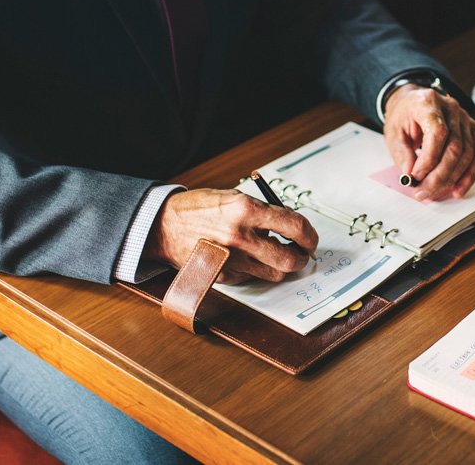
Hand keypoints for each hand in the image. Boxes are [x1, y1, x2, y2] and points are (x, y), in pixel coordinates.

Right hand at [142, 189, 318, 284]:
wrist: (163, 225)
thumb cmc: (200, 208)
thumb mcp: (235, 197)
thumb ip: (264, 212)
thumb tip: (292, 227)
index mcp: (246, 210)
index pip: (295, 226)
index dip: (310, 235)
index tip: (311, 238)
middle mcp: (240, 236)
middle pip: (289, 260)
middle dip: (301, 258)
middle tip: (302, 253)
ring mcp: (231, 259)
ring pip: (274, 274)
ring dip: (281, 266)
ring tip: (276, 254)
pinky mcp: (222, 275)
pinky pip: (252, 278)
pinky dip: (257, 270)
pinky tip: (249, 258)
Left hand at [383, 84, 474, 200]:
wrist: (412, 103)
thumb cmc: (403, 116)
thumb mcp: (393, 133)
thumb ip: (402, 154)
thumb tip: (411, 176)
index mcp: (429, 103)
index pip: (437, 132)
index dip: (429, 159)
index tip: (416, 176)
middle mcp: (451, 108)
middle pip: (455, 147)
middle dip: (439, 176)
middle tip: (423, 192)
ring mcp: (465, 119)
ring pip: (467, 155)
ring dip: (452, 179)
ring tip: (434, 193)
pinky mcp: (472, 130)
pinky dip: (467, 176)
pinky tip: (457, 189)